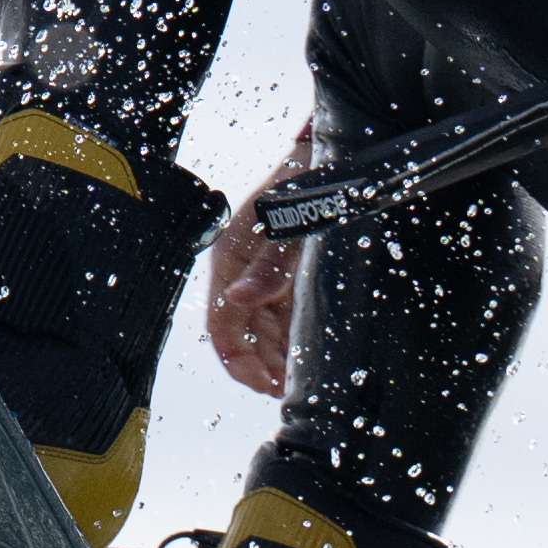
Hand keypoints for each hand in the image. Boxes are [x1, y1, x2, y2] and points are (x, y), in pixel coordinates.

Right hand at [202, 124, 311, 394]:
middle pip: (241, 336)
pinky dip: (290, 341)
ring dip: (276, 358)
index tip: (264, 385)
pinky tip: (307, 356)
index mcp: (230, 260)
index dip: (238, 361)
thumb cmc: (302, 184)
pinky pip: (281, 319)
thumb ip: (267, 266)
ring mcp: (261, 276)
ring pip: (262, 332)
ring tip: (298, 380)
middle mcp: (241, 273)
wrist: (326, 157)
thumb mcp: (289, 226)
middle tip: (287, 390)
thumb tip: (238, 299)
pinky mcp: (283, 276)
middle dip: (261, 367)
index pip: (221, 326)